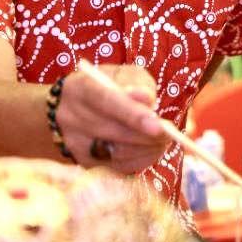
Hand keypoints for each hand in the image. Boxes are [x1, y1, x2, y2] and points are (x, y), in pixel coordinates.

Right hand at [55, 63, 169, 174]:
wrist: (71, 106)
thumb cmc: (105, 85)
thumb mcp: (120, 74)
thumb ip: (136, 83)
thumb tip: (147, 101)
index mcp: (79, 88)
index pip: (106, 101)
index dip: (132, 114)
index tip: (157, 125)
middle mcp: (70, 117)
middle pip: (114, 132)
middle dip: (148, 136)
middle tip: (170, 133)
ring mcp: (74, 143)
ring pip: (118, 153)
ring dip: (147, 148)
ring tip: (163, 139)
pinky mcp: (83, 162)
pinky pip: (119, 167)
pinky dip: (141, 159)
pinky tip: (152, 149)